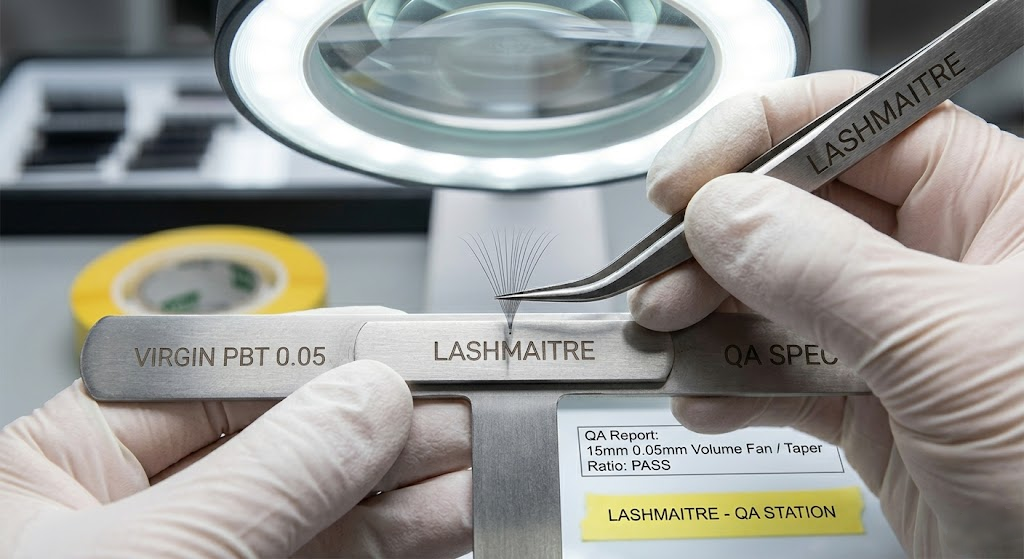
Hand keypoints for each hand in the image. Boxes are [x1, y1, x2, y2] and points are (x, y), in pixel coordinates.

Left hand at [1, 307, 471, 557]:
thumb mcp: (140, 556)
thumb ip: (259, 480)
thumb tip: (365, 400)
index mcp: (65, 465)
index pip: (220, 378)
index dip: (327, 355)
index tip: (410, 343)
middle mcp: (140, 512)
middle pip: (291, 442)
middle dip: (395, 420)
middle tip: (479, 398)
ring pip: (329, 509)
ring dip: (418, 484)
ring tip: (487, 455)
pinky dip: (403, 540)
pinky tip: (451, 514)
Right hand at [629, 70, 1023, 556]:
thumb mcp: (953, 347)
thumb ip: (826, 273)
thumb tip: (722, 215)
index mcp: (991, 201)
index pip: (853, 124)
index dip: (758, 138)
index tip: (683, 181)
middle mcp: (940, 258)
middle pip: (796, 213)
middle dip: (715, 245)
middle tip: (663, 276)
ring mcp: (902, 337)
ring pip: (777, 299)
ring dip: (707, 317)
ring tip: (667, 335)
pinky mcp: (876, 409)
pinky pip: (783, 377)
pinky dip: (732, 387)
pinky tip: (706, 398)